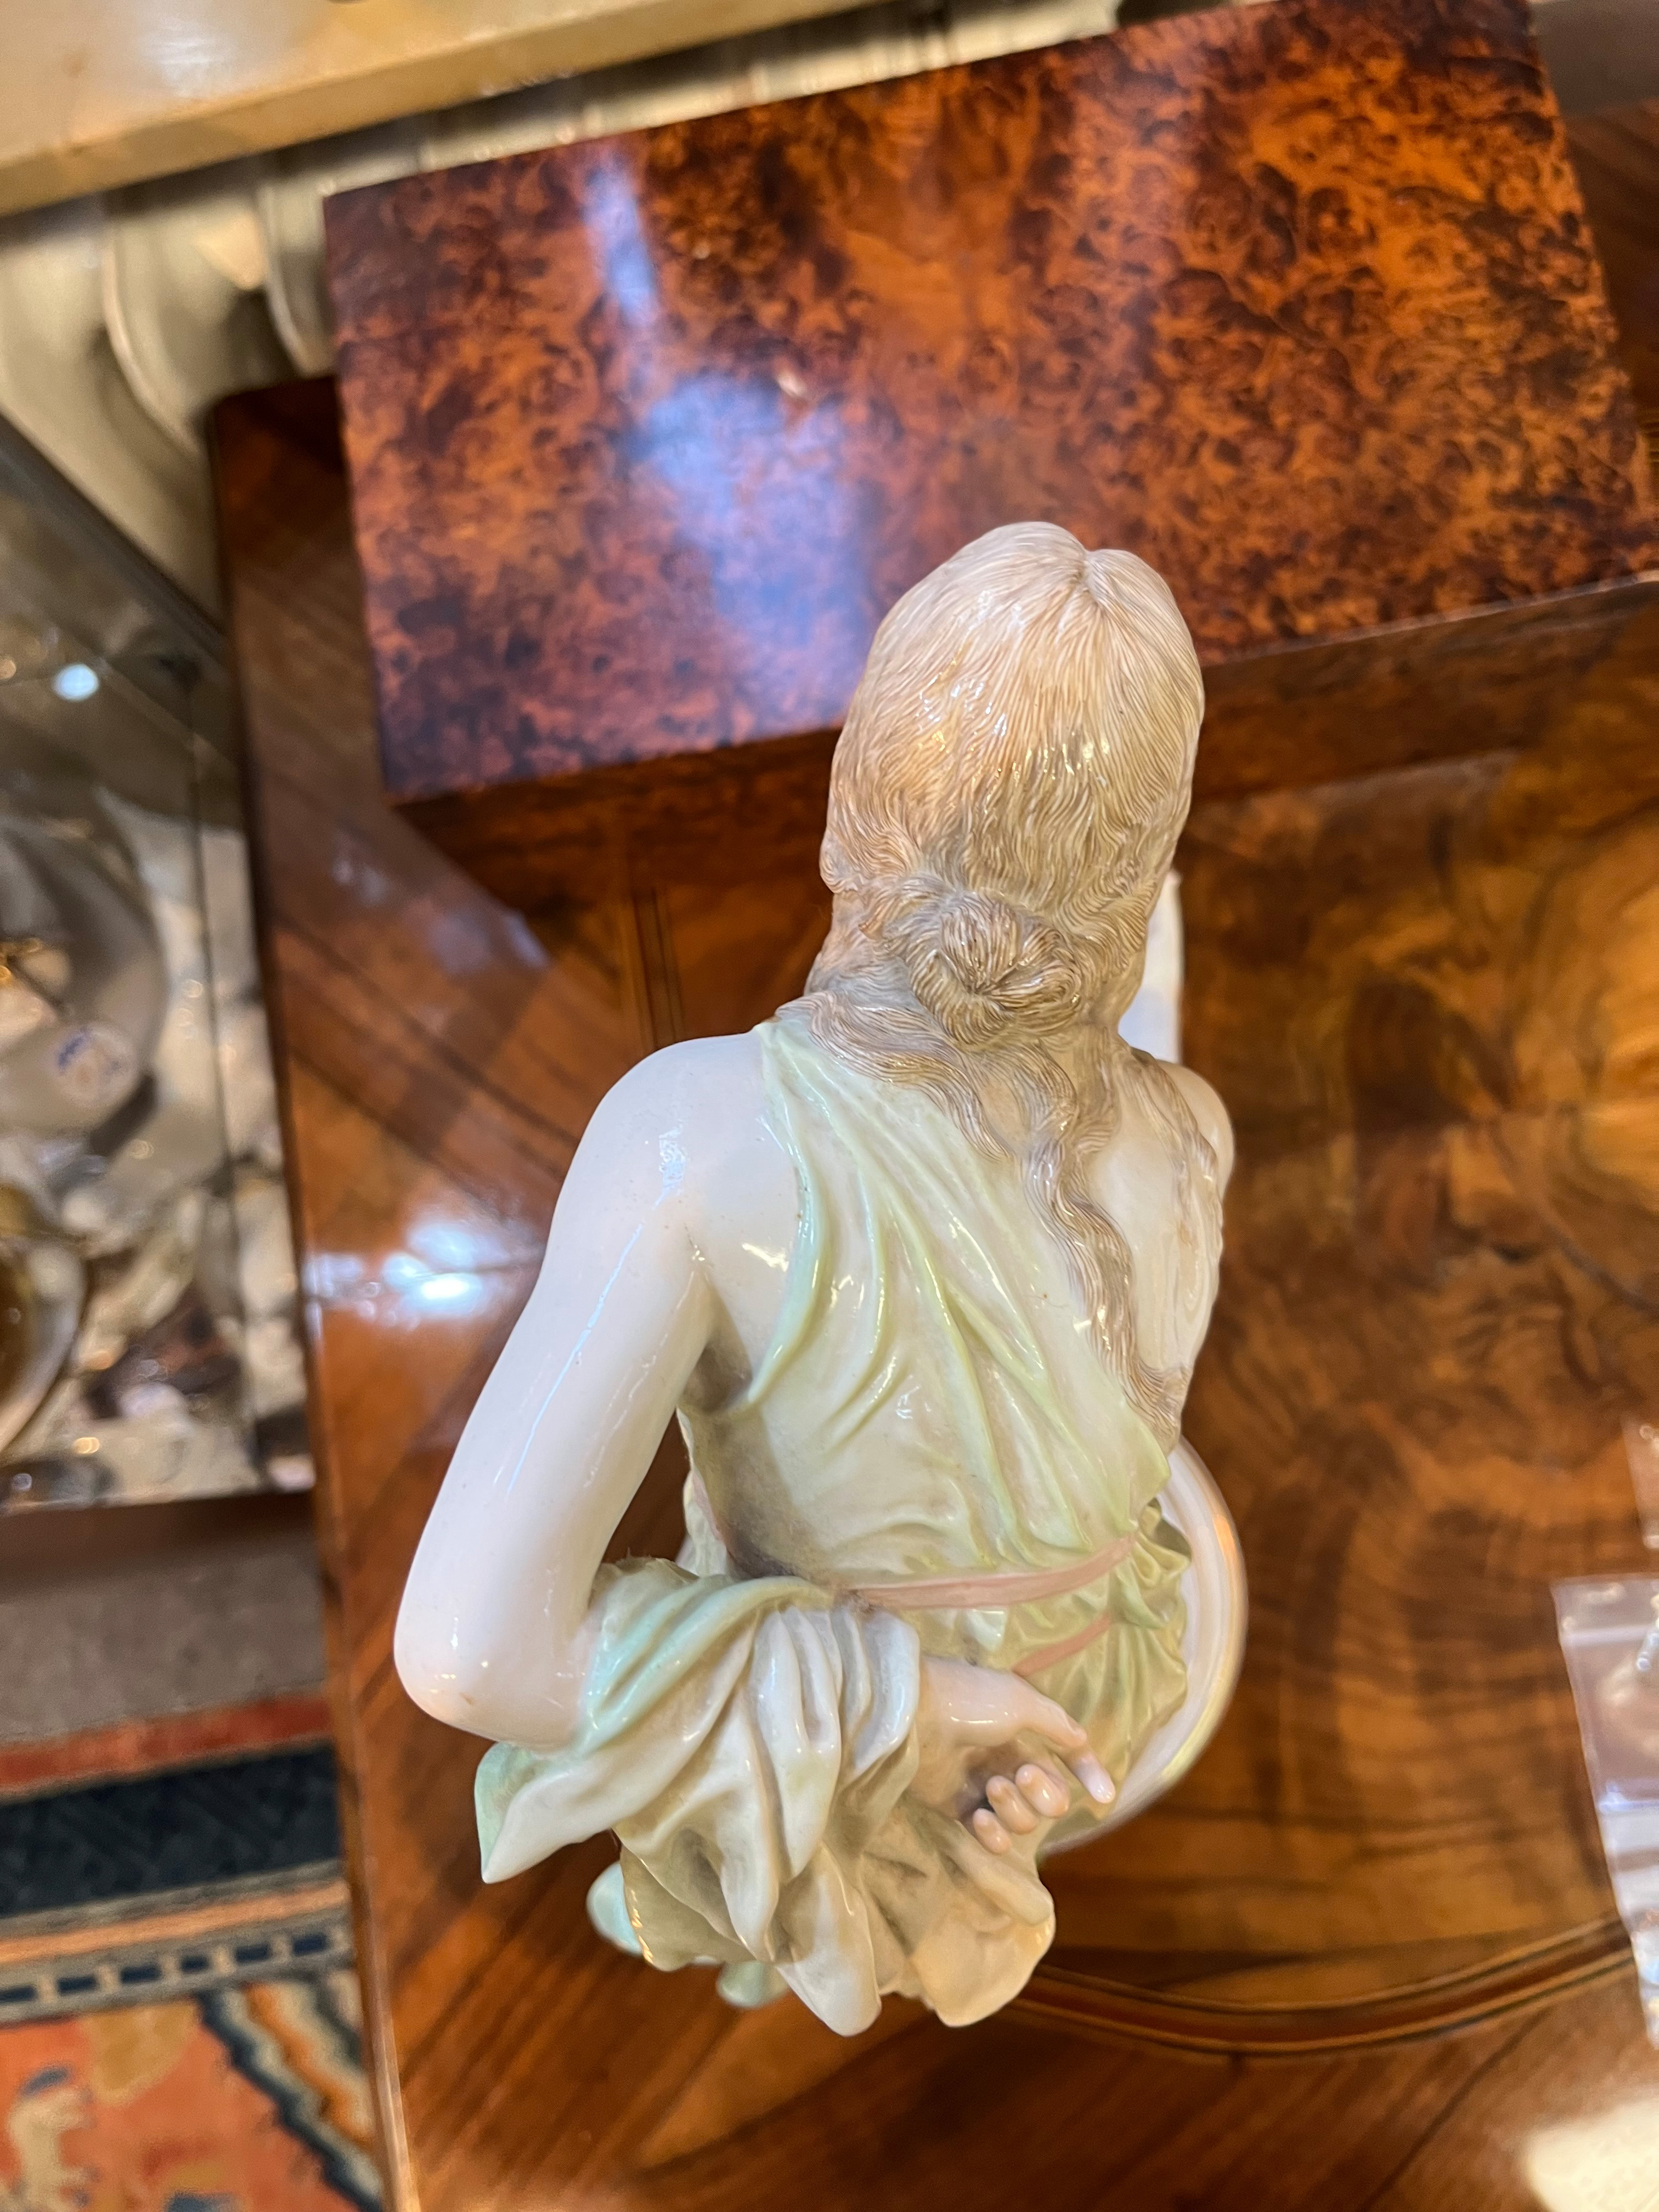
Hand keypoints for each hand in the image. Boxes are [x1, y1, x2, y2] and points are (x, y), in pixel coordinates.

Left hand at [914, 1656, 1114, 1854]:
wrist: (915, 1718)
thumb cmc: (969, 1701)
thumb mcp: (1021, 1701)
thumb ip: (1056, 1723)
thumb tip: (1082, 1738)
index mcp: (1025, 1731)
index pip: (1067, 1756)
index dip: (1089, 1774)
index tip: (1103, 1797)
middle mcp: (1008, 1760)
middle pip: (1051, 1798)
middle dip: (1044, 1794)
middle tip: (1020, 1776)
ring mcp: (984, 1787)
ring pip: (1024, 1821)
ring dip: (1014, 1809)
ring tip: (990, 1788)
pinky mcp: (959, 1809)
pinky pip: (993, 1838)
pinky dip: (993, 1835)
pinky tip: (980, 1819)